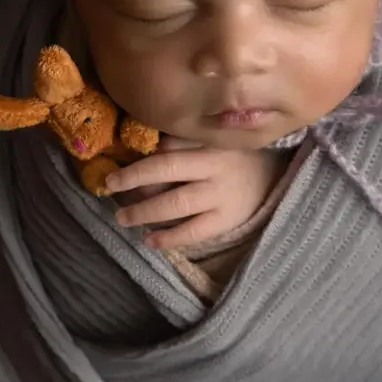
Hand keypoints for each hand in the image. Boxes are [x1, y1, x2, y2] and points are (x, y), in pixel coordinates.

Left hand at [105, 136, 287, 249]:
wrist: (272, 180)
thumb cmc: (232, 157)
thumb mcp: (212, 140)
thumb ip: (183, 141)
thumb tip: (144, 149)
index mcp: (209, 141)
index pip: (169, 145)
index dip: (141, 155)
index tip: (116, 164)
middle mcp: (215, 166)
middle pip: (168, 169)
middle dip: (134, 177)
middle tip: (110, 184)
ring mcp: (221, 195)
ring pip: (177, 203)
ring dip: (145, 211)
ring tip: (123, 218)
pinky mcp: (227, 220)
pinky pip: (194, 231)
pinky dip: (170, 237)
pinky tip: (150, 241)